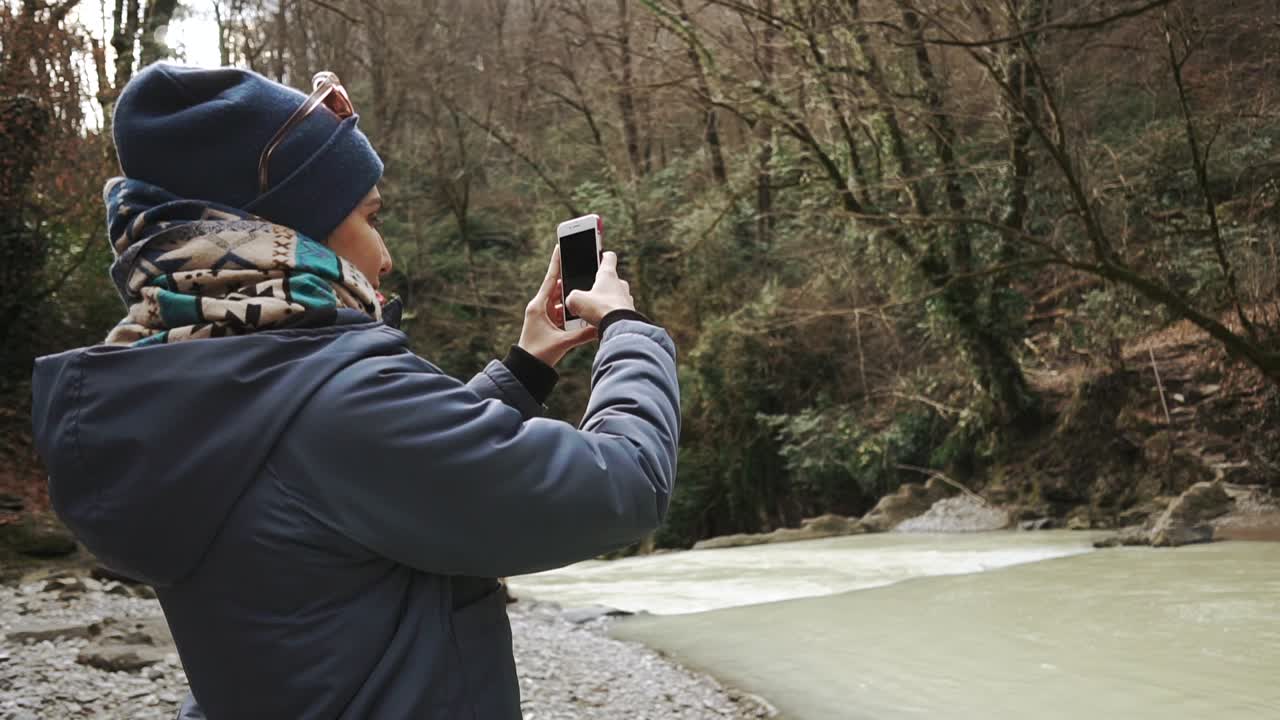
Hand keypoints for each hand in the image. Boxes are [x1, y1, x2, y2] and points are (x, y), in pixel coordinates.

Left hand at [517, 245, 597, 366]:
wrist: (527, 369)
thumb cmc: (539, 354)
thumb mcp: (563, 342)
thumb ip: (582, 334)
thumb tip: (600, 327)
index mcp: (538, 306)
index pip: (549, 280)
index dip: (556, 263)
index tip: (559, 247)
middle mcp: (540, 308)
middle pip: (558, 289)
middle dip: (570, 282)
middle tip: (582, 270)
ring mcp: (544, 316)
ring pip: (561, 302)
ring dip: (572, 299)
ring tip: (585, 292)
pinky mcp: (548, 324)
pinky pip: (562, 313)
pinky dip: (571, 312)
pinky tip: (582, 311)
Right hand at [564, 251, 634, 325]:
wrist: (620, 328)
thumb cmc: (601, 310)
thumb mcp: (576, 300)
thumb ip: (572, 297)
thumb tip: (572, 303)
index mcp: (608, 275)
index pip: (609, 258)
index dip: (603, 255)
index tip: (600, 256)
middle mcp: (620, 285)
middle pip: (610, 280)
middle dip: (600, 286)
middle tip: (589, 293)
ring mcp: (627, 299)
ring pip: (614, 297)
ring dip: (605, 302)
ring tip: (593, 311)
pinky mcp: (630, 313)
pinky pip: (618, 311)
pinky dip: (610, 315)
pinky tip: (601, 322)